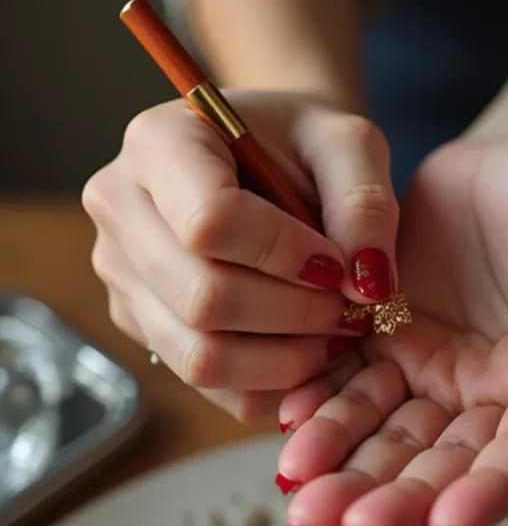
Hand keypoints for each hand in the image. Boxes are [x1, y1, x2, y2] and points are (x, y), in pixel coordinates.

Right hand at [82, 91, 398, 419]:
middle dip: (295, 316)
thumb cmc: (305, 143)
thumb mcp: (350, 144)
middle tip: (349, 309)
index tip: (339, 265)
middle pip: (201, 299)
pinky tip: (305, 352)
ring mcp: (123, 273)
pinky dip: (265, 384)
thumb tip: (367, 287)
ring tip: (333, 334)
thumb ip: (366, 204)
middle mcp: (122, 208)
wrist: (268, 159)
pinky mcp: (141, 320)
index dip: (286, 255)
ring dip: (284, 361)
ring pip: (197, 356)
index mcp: (160, 141)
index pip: (210, 221)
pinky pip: (203, 382)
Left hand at [275, 133, 507, 525]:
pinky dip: (322, 408)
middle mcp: (489, 390)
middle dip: (397, 500)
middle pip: (445, 462)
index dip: (489, 492)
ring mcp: (433, 370)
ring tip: (302, 500)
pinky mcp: (388, 343)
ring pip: (389, 435)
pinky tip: (291, 424)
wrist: (497, 159)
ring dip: (347, 470)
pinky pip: (351, 384)